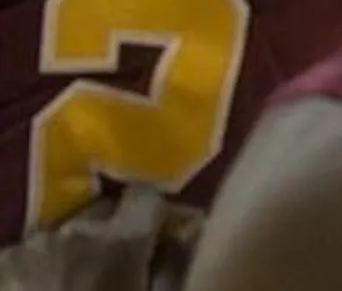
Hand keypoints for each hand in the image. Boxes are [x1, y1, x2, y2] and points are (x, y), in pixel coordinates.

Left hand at [0, 187, 201, 290]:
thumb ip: (174, 267)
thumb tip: (188, 232)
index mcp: (122, 243)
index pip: (146, 196)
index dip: (153, 212)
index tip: (156, 232)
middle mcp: (77, 231)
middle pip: (102, 211)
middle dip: (112, 232)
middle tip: (114, 269)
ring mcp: (33, 246)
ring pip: (63, 233)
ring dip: (73, 251)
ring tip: (71, 286)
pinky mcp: (4, 262)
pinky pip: (28, 252)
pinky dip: (38, 266)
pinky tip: (41, 290)